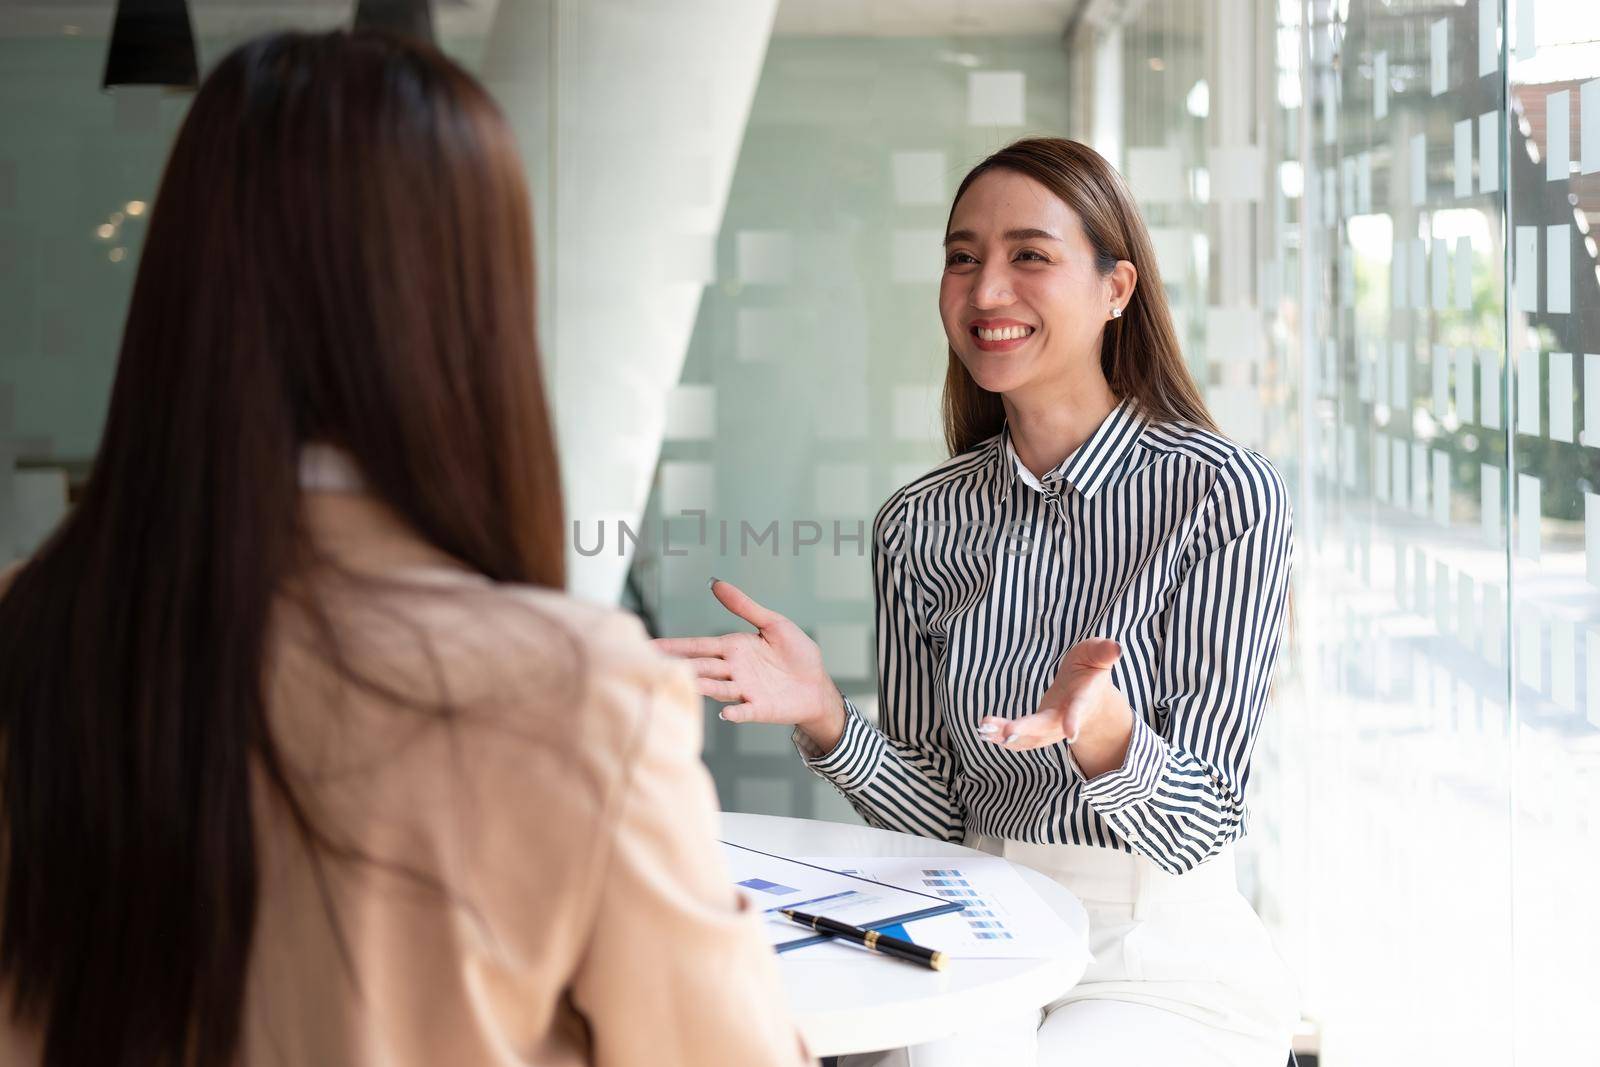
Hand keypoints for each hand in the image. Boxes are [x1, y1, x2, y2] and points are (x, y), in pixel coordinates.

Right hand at [653, 579, 845, 749]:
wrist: (817, 685)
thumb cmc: (796, 654)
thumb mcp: (773, 624)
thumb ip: (744, 606)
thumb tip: (716, 583)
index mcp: (734, 648)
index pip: (698, 646)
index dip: (675, 646)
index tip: (650, 645)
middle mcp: (733, 670)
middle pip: (701, 667)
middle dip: (678, 666)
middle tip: (652, 666)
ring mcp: (744, 691)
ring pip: (716, 688)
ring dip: (701, 687)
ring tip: (684, 684)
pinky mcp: (760, 709)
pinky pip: (745, 712)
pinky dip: (736, 713)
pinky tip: (726, 714)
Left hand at [977, 638, 1132, 773]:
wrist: (1088, 693)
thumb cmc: (1092, 668)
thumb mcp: (1098, 654)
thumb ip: (1104, 651)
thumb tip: (1116, 647)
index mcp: (1084, 699)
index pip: (1080, 710)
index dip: (1075, 720)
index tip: (1071, 734)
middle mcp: (1067, 719)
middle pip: (1047, 728)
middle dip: (1028, 730)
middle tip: (1008, 732)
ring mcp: (1052, 728)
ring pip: (1030, 737)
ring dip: (1006, 735)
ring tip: (984, 729)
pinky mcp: (1038, 730)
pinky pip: (1020, 738)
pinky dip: (1001, 736)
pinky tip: (984, 731)